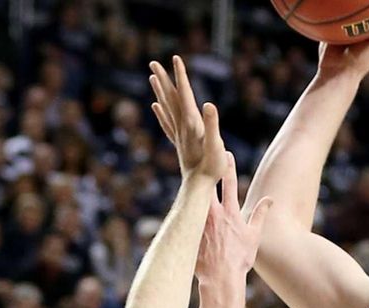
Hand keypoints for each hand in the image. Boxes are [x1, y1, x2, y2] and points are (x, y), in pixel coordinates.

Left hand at [149, 56, 226, 180]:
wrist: (198, 188)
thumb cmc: (211, 168)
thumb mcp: (216, 145)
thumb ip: (212, 125)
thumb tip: (208, 104)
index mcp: (191, 123)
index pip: (185, 93)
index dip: (181, 75)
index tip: (175, 58)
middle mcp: (182, 127)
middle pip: (171, 98)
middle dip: (164, 79)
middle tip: (153, 62)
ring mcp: (178, 135)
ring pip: (166, 108)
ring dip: (160, 92)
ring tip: (152, 77)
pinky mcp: (179, 143)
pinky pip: (167, 123)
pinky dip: (160, 112)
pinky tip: (155, 106)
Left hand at [196, 153, 272, 284]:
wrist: (220, 278)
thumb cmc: (239, 259)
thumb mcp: (254, 236)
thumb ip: (260, 215)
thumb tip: (270, 200)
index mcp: (230, 213)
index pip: (229, 183)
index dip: (227, 166)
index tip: (225, 151)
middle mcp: (213, 214)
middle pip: (208, 183)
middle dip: (206, 167)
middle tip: (201, 151)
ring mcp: (199, 221)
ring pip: (194, 196)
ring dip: (192, 182)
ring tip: (187, 167)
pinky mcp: (189, 230)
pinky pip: (185, 214)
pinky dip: (183, 204)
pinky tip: (176, 196)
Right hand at [317, 5, 368, 80]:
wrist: (337, 71)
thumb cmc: (363, 60)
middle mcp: (359, 29)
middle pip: (364, 10)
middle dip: (364, 1)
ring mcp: (344, 29)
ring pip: (348, 11)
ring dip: (349, 2)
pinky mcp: (331, 29)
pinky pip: (333, 16)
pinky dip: (334, 9)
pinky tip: (335, 0)